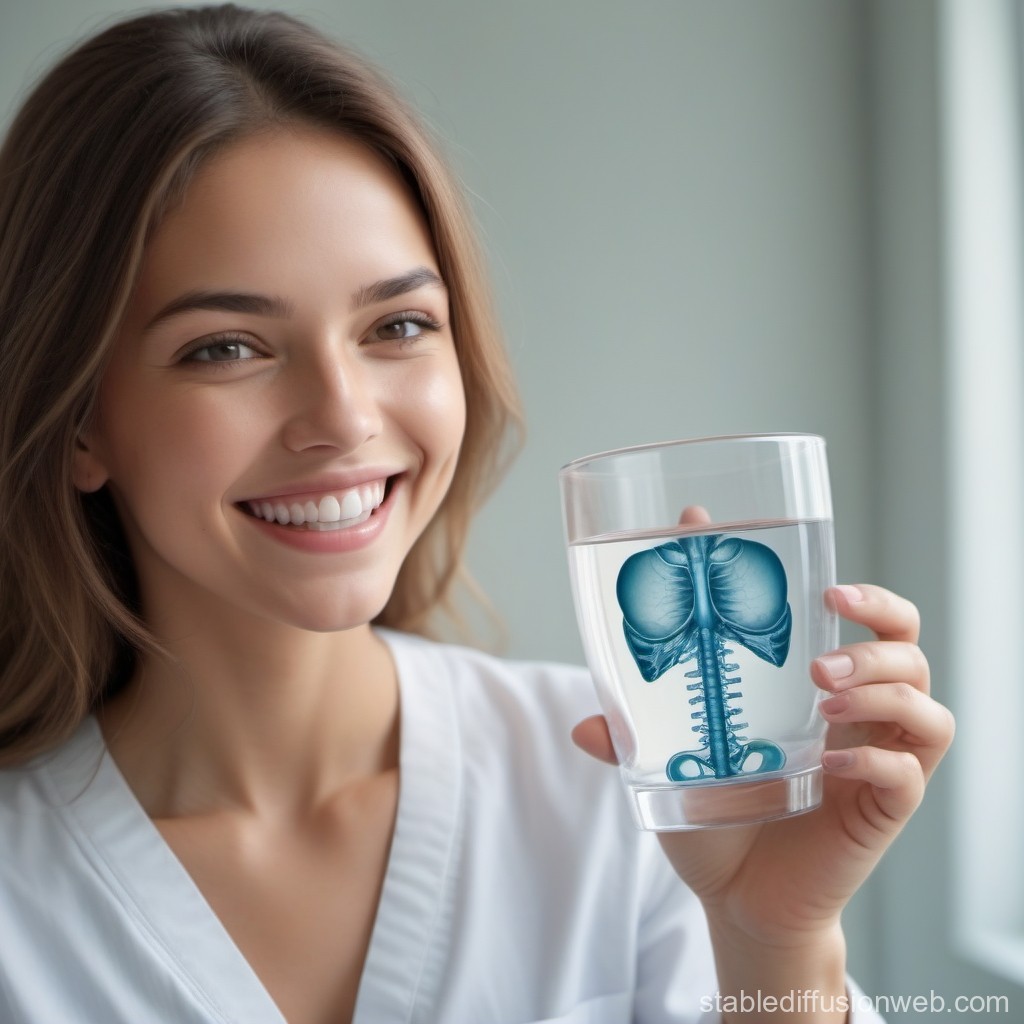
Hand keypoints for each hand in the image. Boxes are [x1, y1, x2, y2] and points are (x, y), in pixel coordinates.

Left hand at [573, 581, 953, 980]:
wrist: (736, 900)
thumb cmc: (715, 820)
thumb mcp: (671, 764)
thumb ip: (635, 735)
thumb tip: (583, 724)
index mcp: (819, 690)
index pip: (867, 623)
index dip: (863, 595)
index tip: (823, 581)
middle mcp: (860, 718)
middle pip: (909, 647)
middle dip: (878, 631)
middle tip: (819, 653)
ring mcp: (878, 761)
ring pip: (924, 703)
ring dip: (880, 688)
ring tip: (820, 697)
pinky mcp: (885, 811)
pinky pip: (909, 772)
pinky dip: (878, 759)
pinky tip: (833, 763)